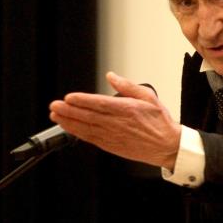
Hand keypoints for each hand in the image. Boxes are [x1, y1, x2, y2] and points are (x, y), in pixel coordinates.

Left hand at [49, 72, 180, 169]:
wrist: (167, 146)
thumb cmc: (159, 122)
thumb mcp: (148, 97)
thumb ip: (127, 86)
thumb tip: (111, 76)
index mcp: (127, 109)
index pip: (99, 104)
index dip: (82, 101)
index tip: (69, 97)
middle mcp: (118, 123)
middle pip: (88, 116)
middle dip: (69, 111)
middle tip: (55, 105)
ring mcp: (113, 136)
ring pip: (86, 128)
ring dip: (69, 122)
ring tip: (56, 115)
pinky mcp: (111, 145)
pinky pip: (91, 139)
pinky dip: (78, 133)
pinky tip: (69, 128)